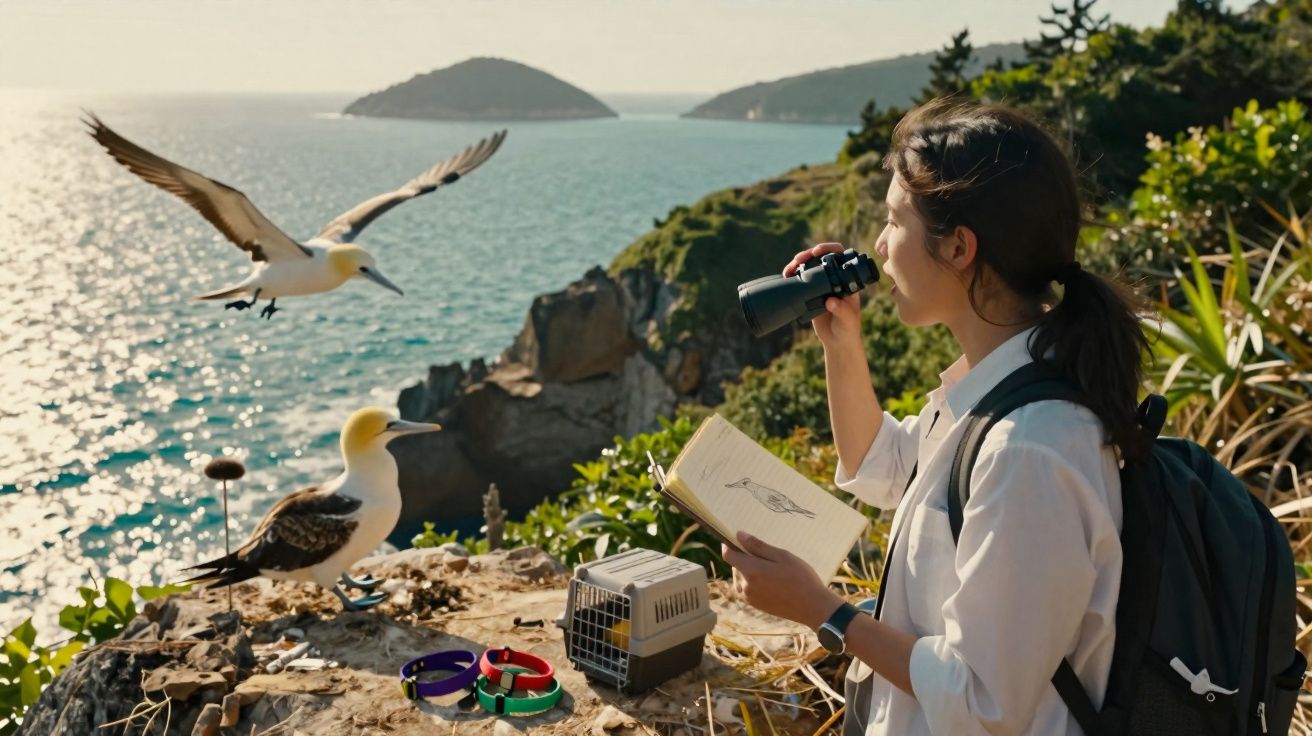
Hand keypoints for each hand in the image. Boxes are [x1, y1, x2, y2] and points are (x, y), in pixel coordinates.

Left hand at [722, 531, 842, 629]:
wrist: (813, 607)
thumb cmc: (800, 578)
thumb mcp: (782, 556)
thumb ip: (758, 546)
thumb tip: (738, 535)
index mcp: (751, 571)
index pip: (728, 555)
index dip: (729, 545)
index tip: (737, 538)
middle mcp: (746, 586)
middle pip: (736, 566)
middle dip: (745, 558)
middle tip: (766, 555)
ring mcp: (750, 598)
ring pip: (742, 578)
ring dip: (750, 570)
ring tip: (772, 569)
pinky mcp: (756, 605)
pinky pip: (749, 588)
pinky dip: (755, 582)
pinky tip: (773, 581)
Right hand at [781, 243, 862, 349]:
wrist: (837, 341)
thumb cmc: (848, 329)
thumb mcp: (848, 320)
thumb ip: (842, 310)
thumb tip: (831, 301)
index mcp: (847, 281)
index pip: (841, 257)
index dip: (829, 249)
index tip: (818, 251)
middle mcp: (835, 279)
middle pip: (822, 258)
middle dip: (808, 255)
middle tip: (798, 259)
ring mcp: (822, 285)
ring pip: (809, 266)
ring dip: (798, 263)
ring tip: (789, 269)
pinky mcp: (810, 293)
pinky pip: (801, 279)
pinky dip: (792, 274)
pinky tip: (786, 275)